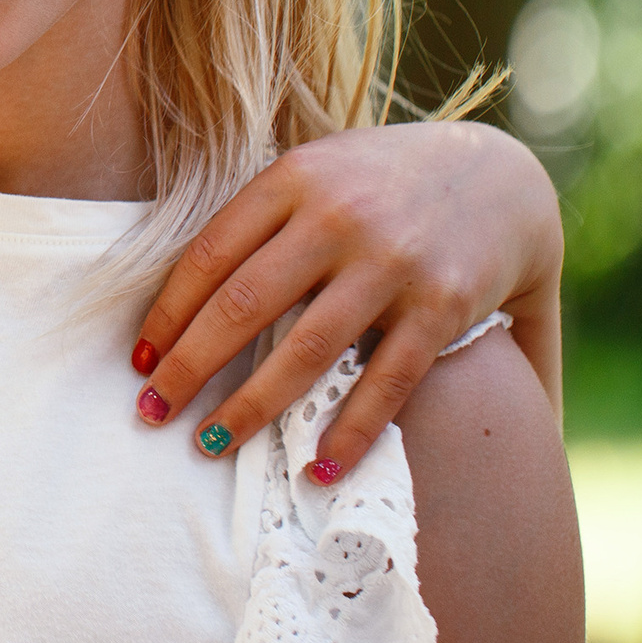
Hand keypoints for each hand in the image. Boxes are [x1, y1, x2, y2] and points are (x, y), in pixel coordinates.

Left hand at [129, 121, 562, 477]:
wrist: (502, 177)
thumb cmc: (379, 183)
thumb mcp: (316, 173)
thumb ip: (259, 221)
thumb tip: (179, 296)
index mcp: (294, 179)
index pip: (209, 257)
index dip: (167, 316)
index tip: (139, 362)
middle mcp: (338, 217)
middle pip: (242, 306)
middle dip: (189, 368)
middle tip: (151, 412)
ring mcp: (392, 263)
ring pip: (304, 352)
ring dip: (250, 407)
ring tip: (209, 443)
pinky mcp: (442, 306)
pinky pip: (385, 382)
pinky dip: (349, 431)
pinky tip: (316, 469)